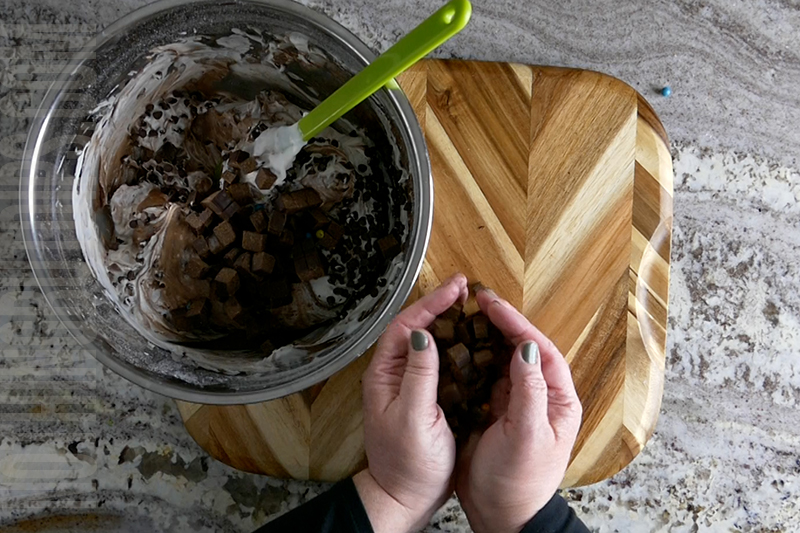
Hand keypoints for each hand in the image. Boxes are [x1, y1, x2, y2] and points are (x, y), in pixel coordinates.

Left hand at [356, 273, 468, 532]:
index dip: (430, 304)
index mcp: (385, 375)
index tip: (456, 289)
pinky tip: (475, 341)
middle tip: (466, 289)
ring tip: (473, 307)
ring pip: (431, 343)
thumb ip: (419, 375)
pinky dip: (458, 347)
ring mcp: (412, 385)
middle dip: (441, 306)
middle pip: (417, 328)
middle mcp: (396, 374)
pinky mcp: (428, 397)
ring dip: (450, 323)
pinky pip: (442, 363)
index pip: (406, 326)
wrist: (408, 499)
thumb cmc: (407, 463)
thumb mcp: (413, 417)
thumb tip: (423, 334)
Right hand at [455, 288, 582, 532]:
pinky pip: (486, 375)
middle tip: (478, 299)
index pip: (540, 349)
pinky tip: (460, 345)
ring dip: (487, 335)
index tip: (493, 304)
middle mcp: (539, 396)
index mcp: (558, 400)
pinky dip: (474, 358)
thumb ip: (529, 391)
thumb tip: (526, 348)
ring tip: (467, 313)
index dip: (517, 323)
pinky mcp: (494, 410)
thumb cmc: (520, 482)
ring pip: (503, 358)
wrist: (500, 516)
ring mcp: (516, 402)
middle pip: (522, 347)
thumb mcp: (528, 436)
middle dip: (502, 322)